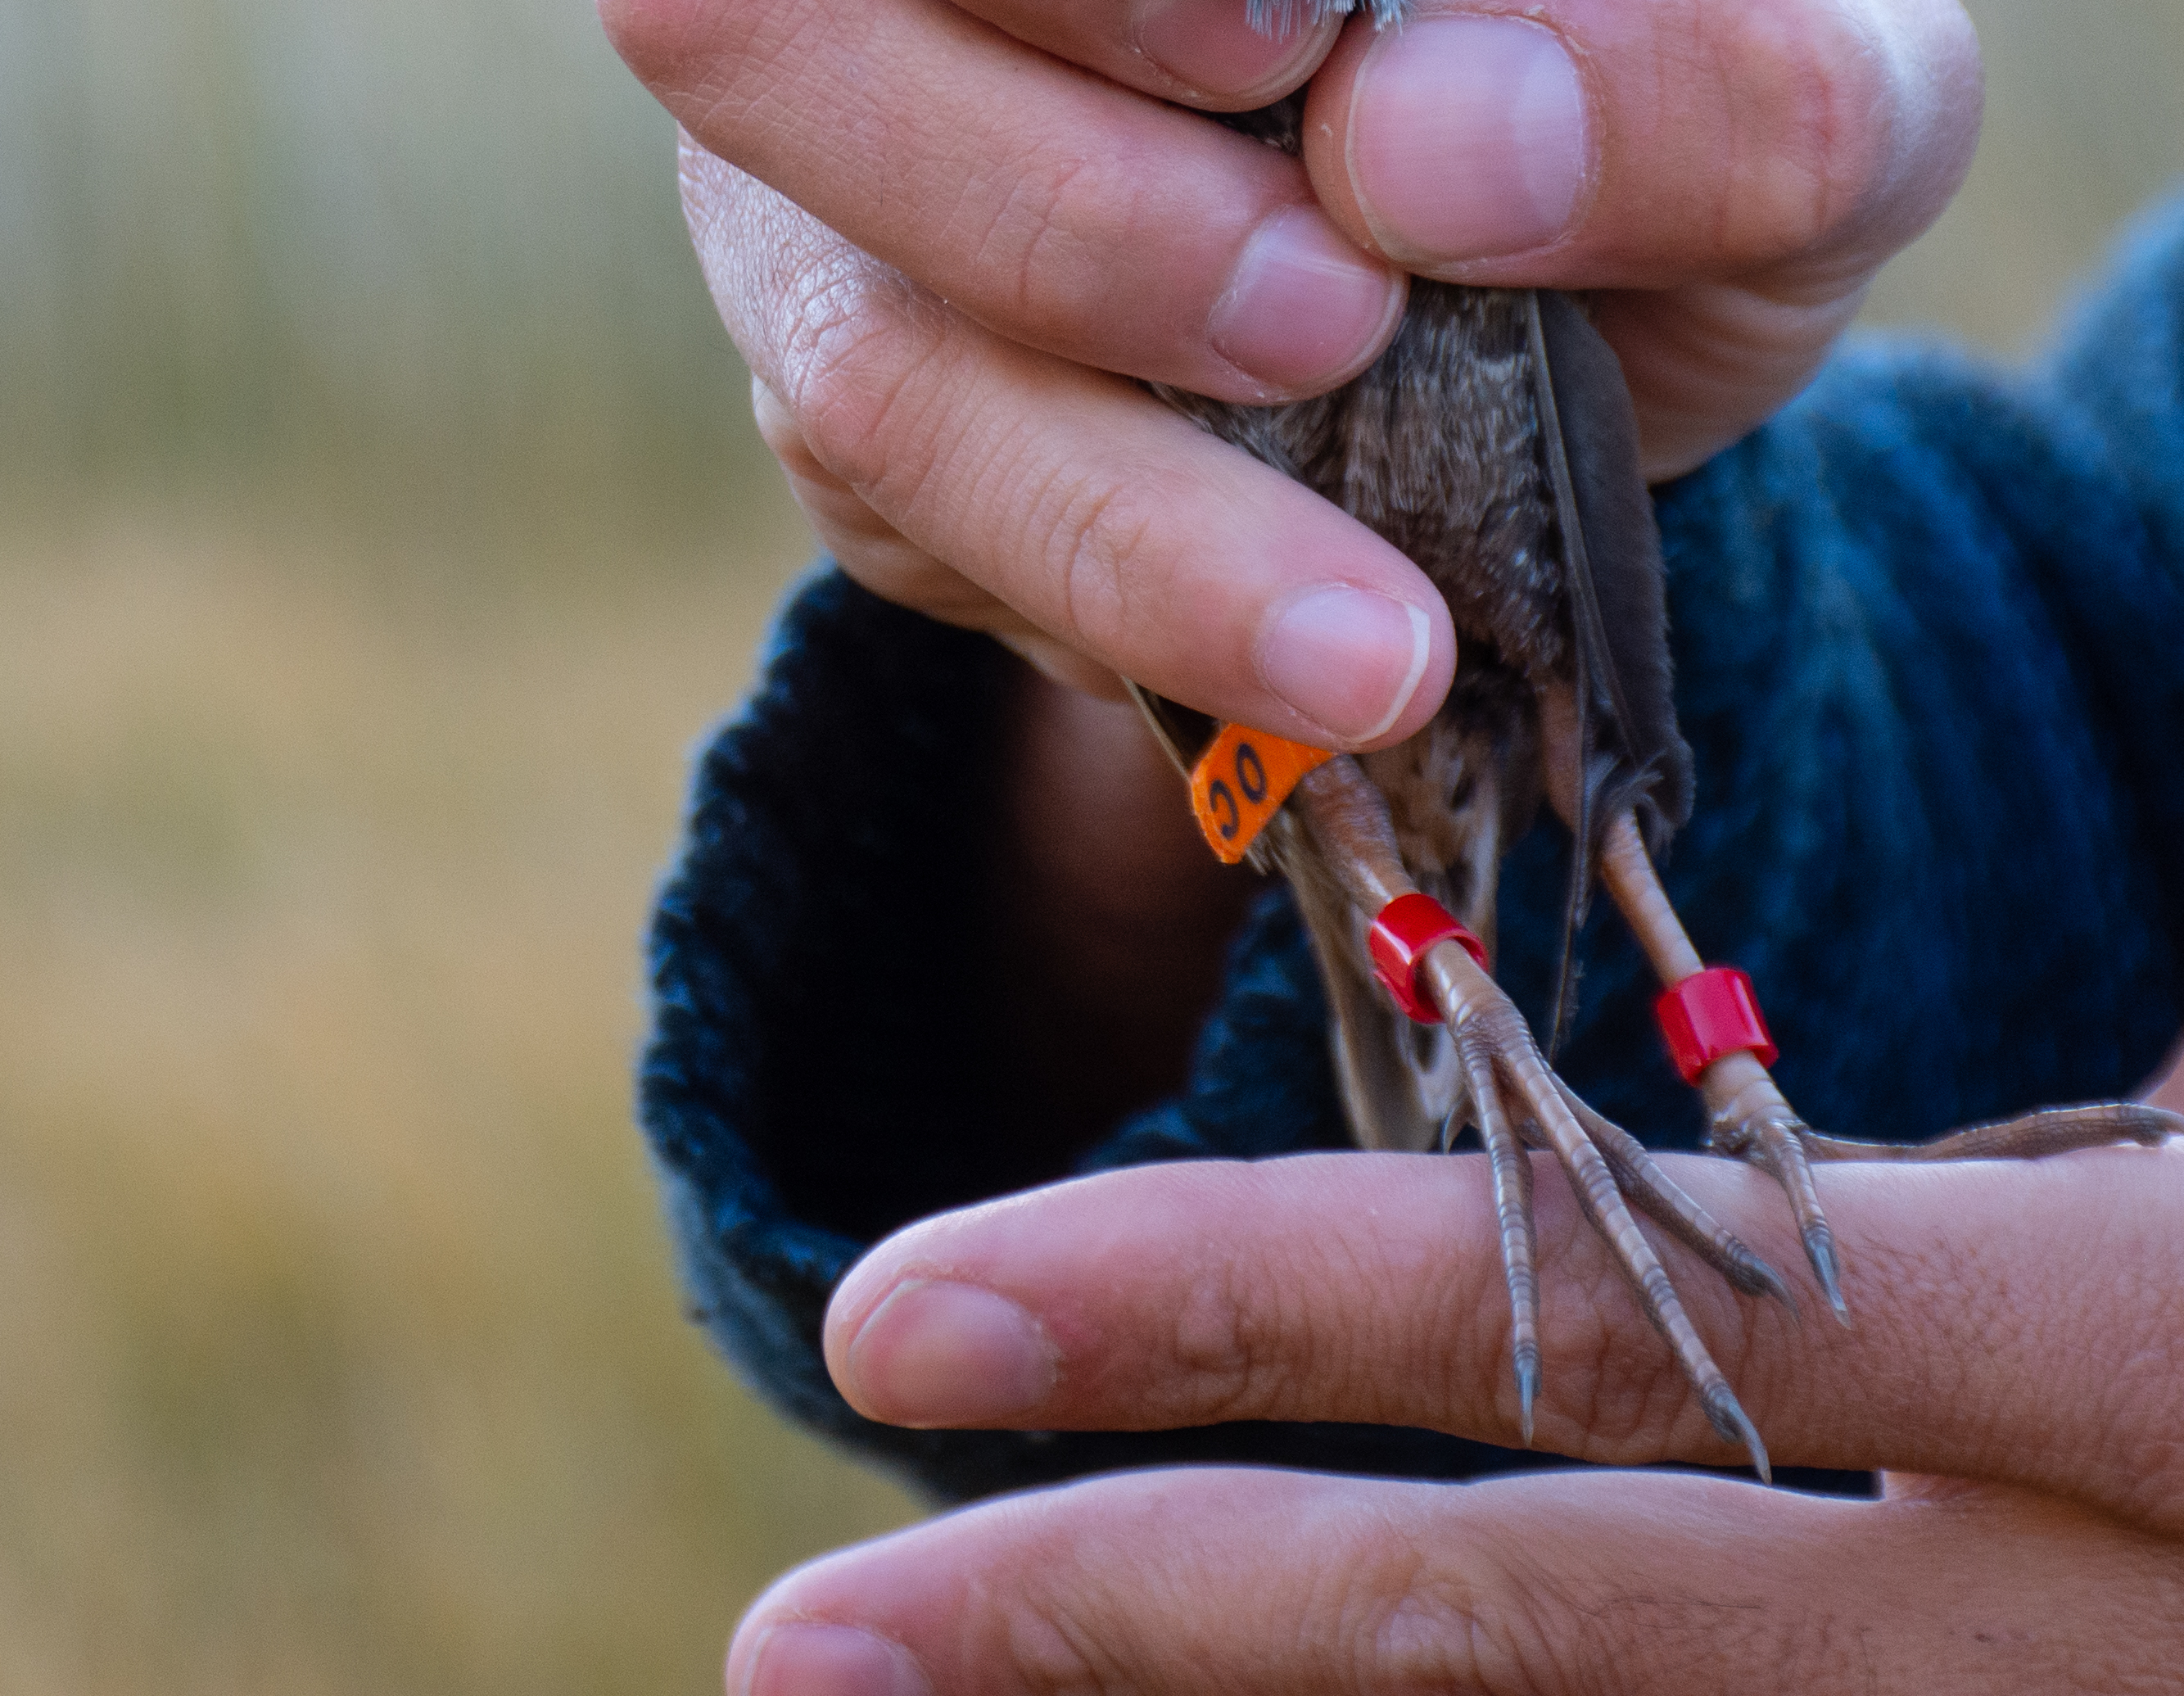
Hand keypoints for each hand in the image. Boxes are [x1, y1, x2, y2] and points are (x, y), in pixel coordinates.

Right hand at [589, 0, 1980, 754]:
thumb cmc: (1647, 153)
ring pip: (722, 0)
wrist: (1501, 442)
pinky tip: (1330, 619)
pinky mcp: (798, 280)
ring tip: (1335, 343)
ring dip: (1054, 218)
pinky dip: (1106, 515)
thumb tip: (1423, 126)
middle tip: (1325, 103)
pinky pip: (845, 370)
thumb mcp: (1829, 111)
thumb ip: (1747, 68)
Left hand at [719, 1062, 2183, 1694]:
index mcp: (2132, 1366)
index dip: (1224, 1312)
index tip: (903, 1305)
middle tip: (799, 1636)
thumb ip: (2009, 1206)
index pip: (1593, 1330)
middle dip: (1132, 1632)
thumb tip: (1711, 1211)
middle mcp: (2072, 1623)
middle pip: (1526, 1639)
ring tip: (963, 1685)